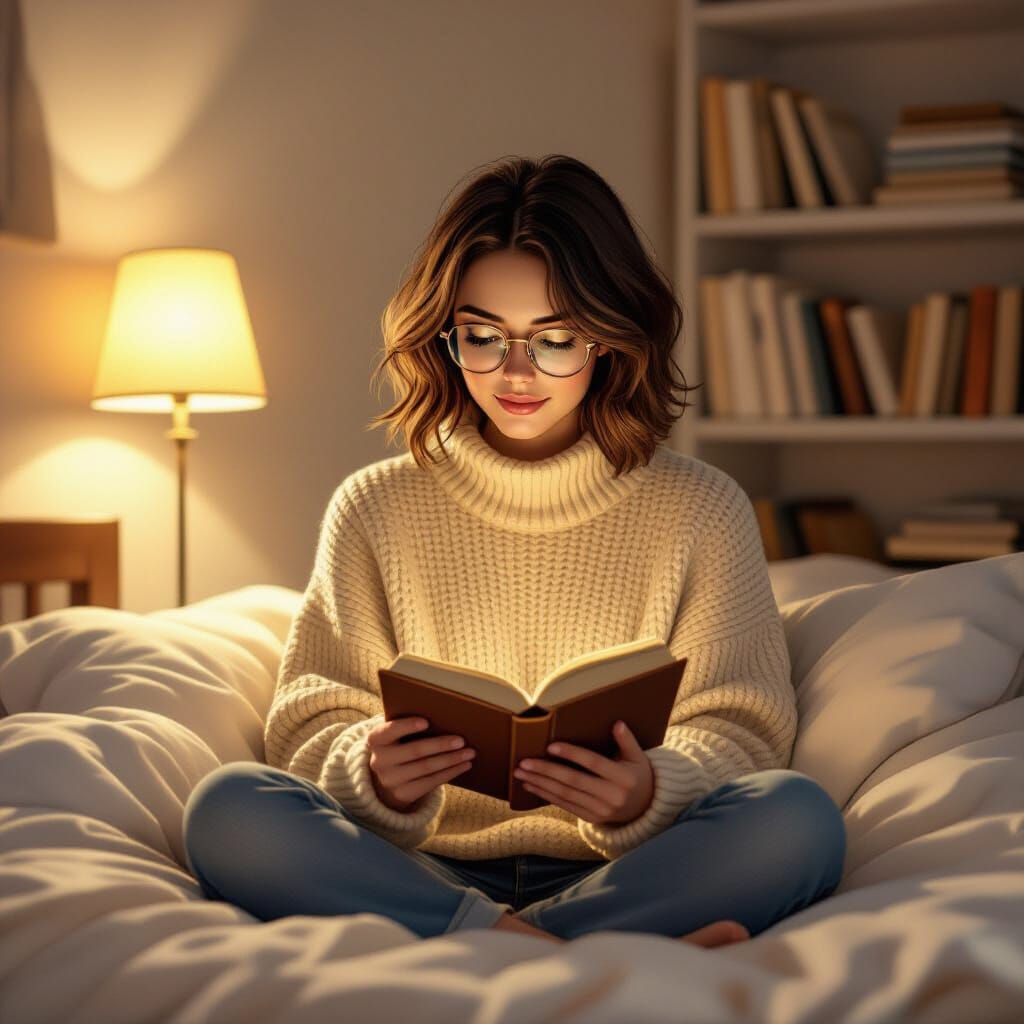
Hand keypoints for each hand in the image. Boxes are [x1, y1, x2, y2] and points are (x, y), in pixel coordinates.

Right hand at [367, 717, 475, 811]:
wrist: (385, 780)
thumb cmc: (398, 746)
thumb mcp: (394, 736)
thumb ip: (408, 727)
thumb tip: (444, 717)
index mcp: (376, 740)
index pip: (389, 730)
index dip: (407, 726)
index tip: (427, 722)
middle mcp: (379, 761)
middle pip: (415, 751)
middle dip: (441, 745)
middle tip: (461, 740)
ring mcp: (390, 780)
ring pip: (427, 768)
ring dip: (452, 760)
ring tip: (469, 753)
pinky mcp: (402, 794)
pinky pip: (431, 782)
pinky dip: (450, 772)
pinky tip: (464, 766)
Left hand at [512, 720, 654, 825]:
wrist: (645, 808)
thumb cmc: (638, 774)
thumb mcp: (638, 757)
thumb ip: (627, 740)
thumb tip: (617, 723)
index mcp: (623, 778)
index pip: (593, 763)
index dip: (572, 754)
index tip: (551, 746)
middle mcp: (612, 796)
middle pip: (573, 781)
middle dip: (546, 771)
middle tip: (524, 762)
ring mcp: (600, 811)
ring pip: (565, 795)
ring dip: (540, 784)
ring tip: (521, 773)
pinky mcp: (591, 818)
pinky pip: (565, 805)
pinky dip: (546, 795)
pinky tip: (531, 786)